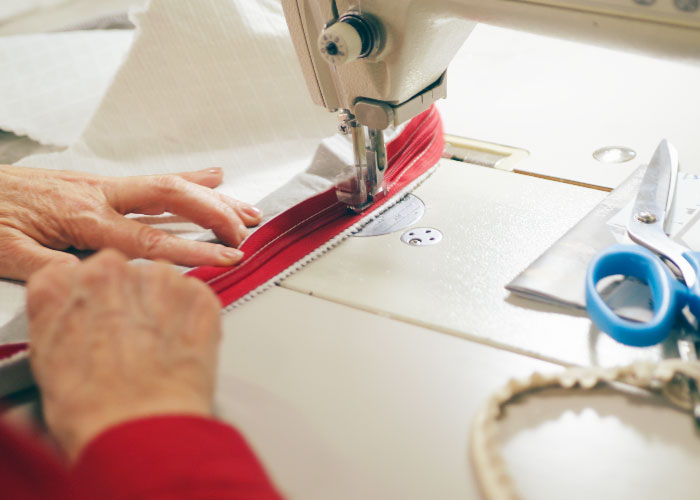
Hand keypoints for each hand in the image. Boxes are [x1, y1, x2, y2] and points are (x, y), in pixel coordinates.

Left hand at [0, 165, 262, 280]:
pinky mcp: (100, 184)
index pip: (150, 237)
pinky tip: (210, 178)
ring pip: (169, 186)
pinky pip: (153, 181)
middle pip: (172, 198)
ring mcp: (103, 186)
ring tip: (244, 209)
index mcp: (82, 216)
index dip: (193, 248)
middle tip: (243, 231)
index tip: (226, 257)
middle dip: (214, 213)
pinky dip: (187, 179)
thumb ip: (49, 268)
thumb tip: (94, 283)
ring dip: (211, 196)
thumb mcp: (6, 250)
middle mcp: (100, 195)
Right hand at [27, 250, 221, 459]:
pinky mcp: (198, 295)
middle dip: (133, 303)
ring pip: (163, 283)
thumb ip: (62, 317)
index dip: (99, 301)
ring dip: (165, 309)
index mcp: (63, 283)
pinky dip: (194, 321)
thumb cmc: (95, 408)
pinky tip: (180, 350)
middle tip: (135, 342)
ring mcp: (158, 279)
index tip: (104, 319)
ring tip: (159, 351)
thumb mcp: (48, 356)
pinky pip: (197, 298)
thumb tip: (78, 316)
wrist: (141, 429)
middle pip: (126, 275)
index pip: (85, 275)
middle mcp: (111, 271)